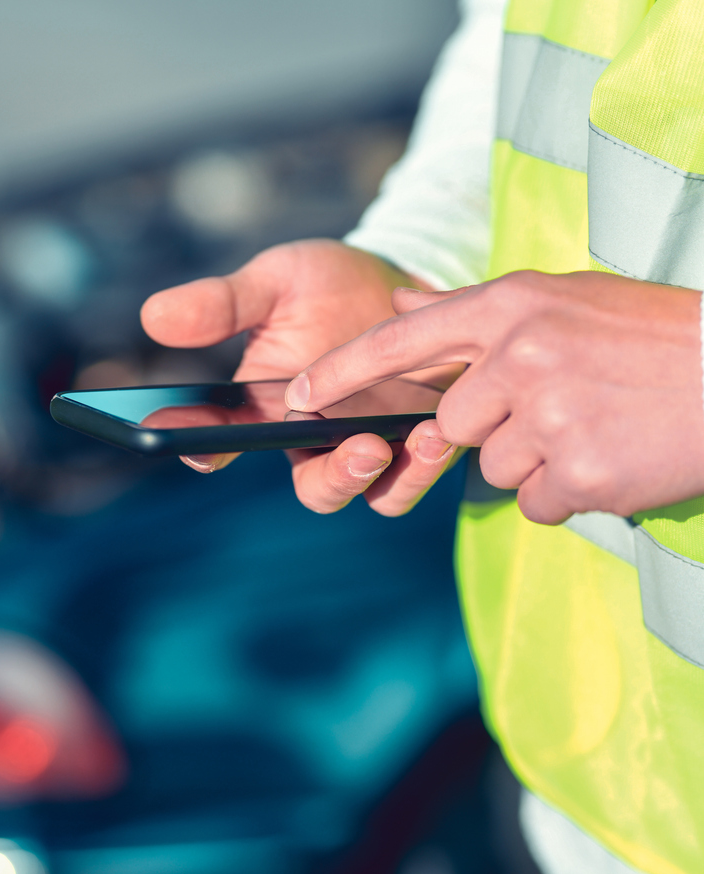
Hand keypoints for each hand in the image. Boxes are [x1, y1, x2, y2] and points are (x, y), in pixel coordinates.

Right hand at [140, 239, 456, 509]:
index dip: (201, 447)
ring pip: (375, 494)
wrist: (404, 275)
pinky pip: (420, 474)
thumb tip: (154, 317)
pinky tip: (441, 428)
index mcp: (266, 411)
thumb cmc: (328, 285)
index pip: (220, 441)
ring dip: (397, 475)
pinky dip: (431, 461)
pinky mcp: (418, 443)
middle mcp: (316, 442)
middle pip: (316, 489)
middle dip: (336, 478)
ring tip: (421, 436)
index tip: (198, 445)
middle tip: (362, 447)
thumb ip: (223, 304)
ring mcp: (371, 446)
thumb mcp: (274, 282)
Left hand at [284, 270, 703, 522]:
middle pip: (452, 427)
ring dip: (537, 464)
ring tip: (598, 429)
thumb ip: (477, 311)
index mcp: (515, 303)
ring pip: (494, 470)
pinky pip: (535, 502)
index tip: (293, 397)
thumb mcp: (565, 300)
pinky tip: (611, 459)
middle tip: (563, 410)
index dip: (342, 371)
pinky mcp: (576, 471)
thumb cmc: (652, 337)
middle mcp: (521, 354)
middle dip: (492, 433)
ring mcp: (548, 415)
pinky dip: (566, 493)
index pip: (403, 339)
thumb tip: (397, 302)